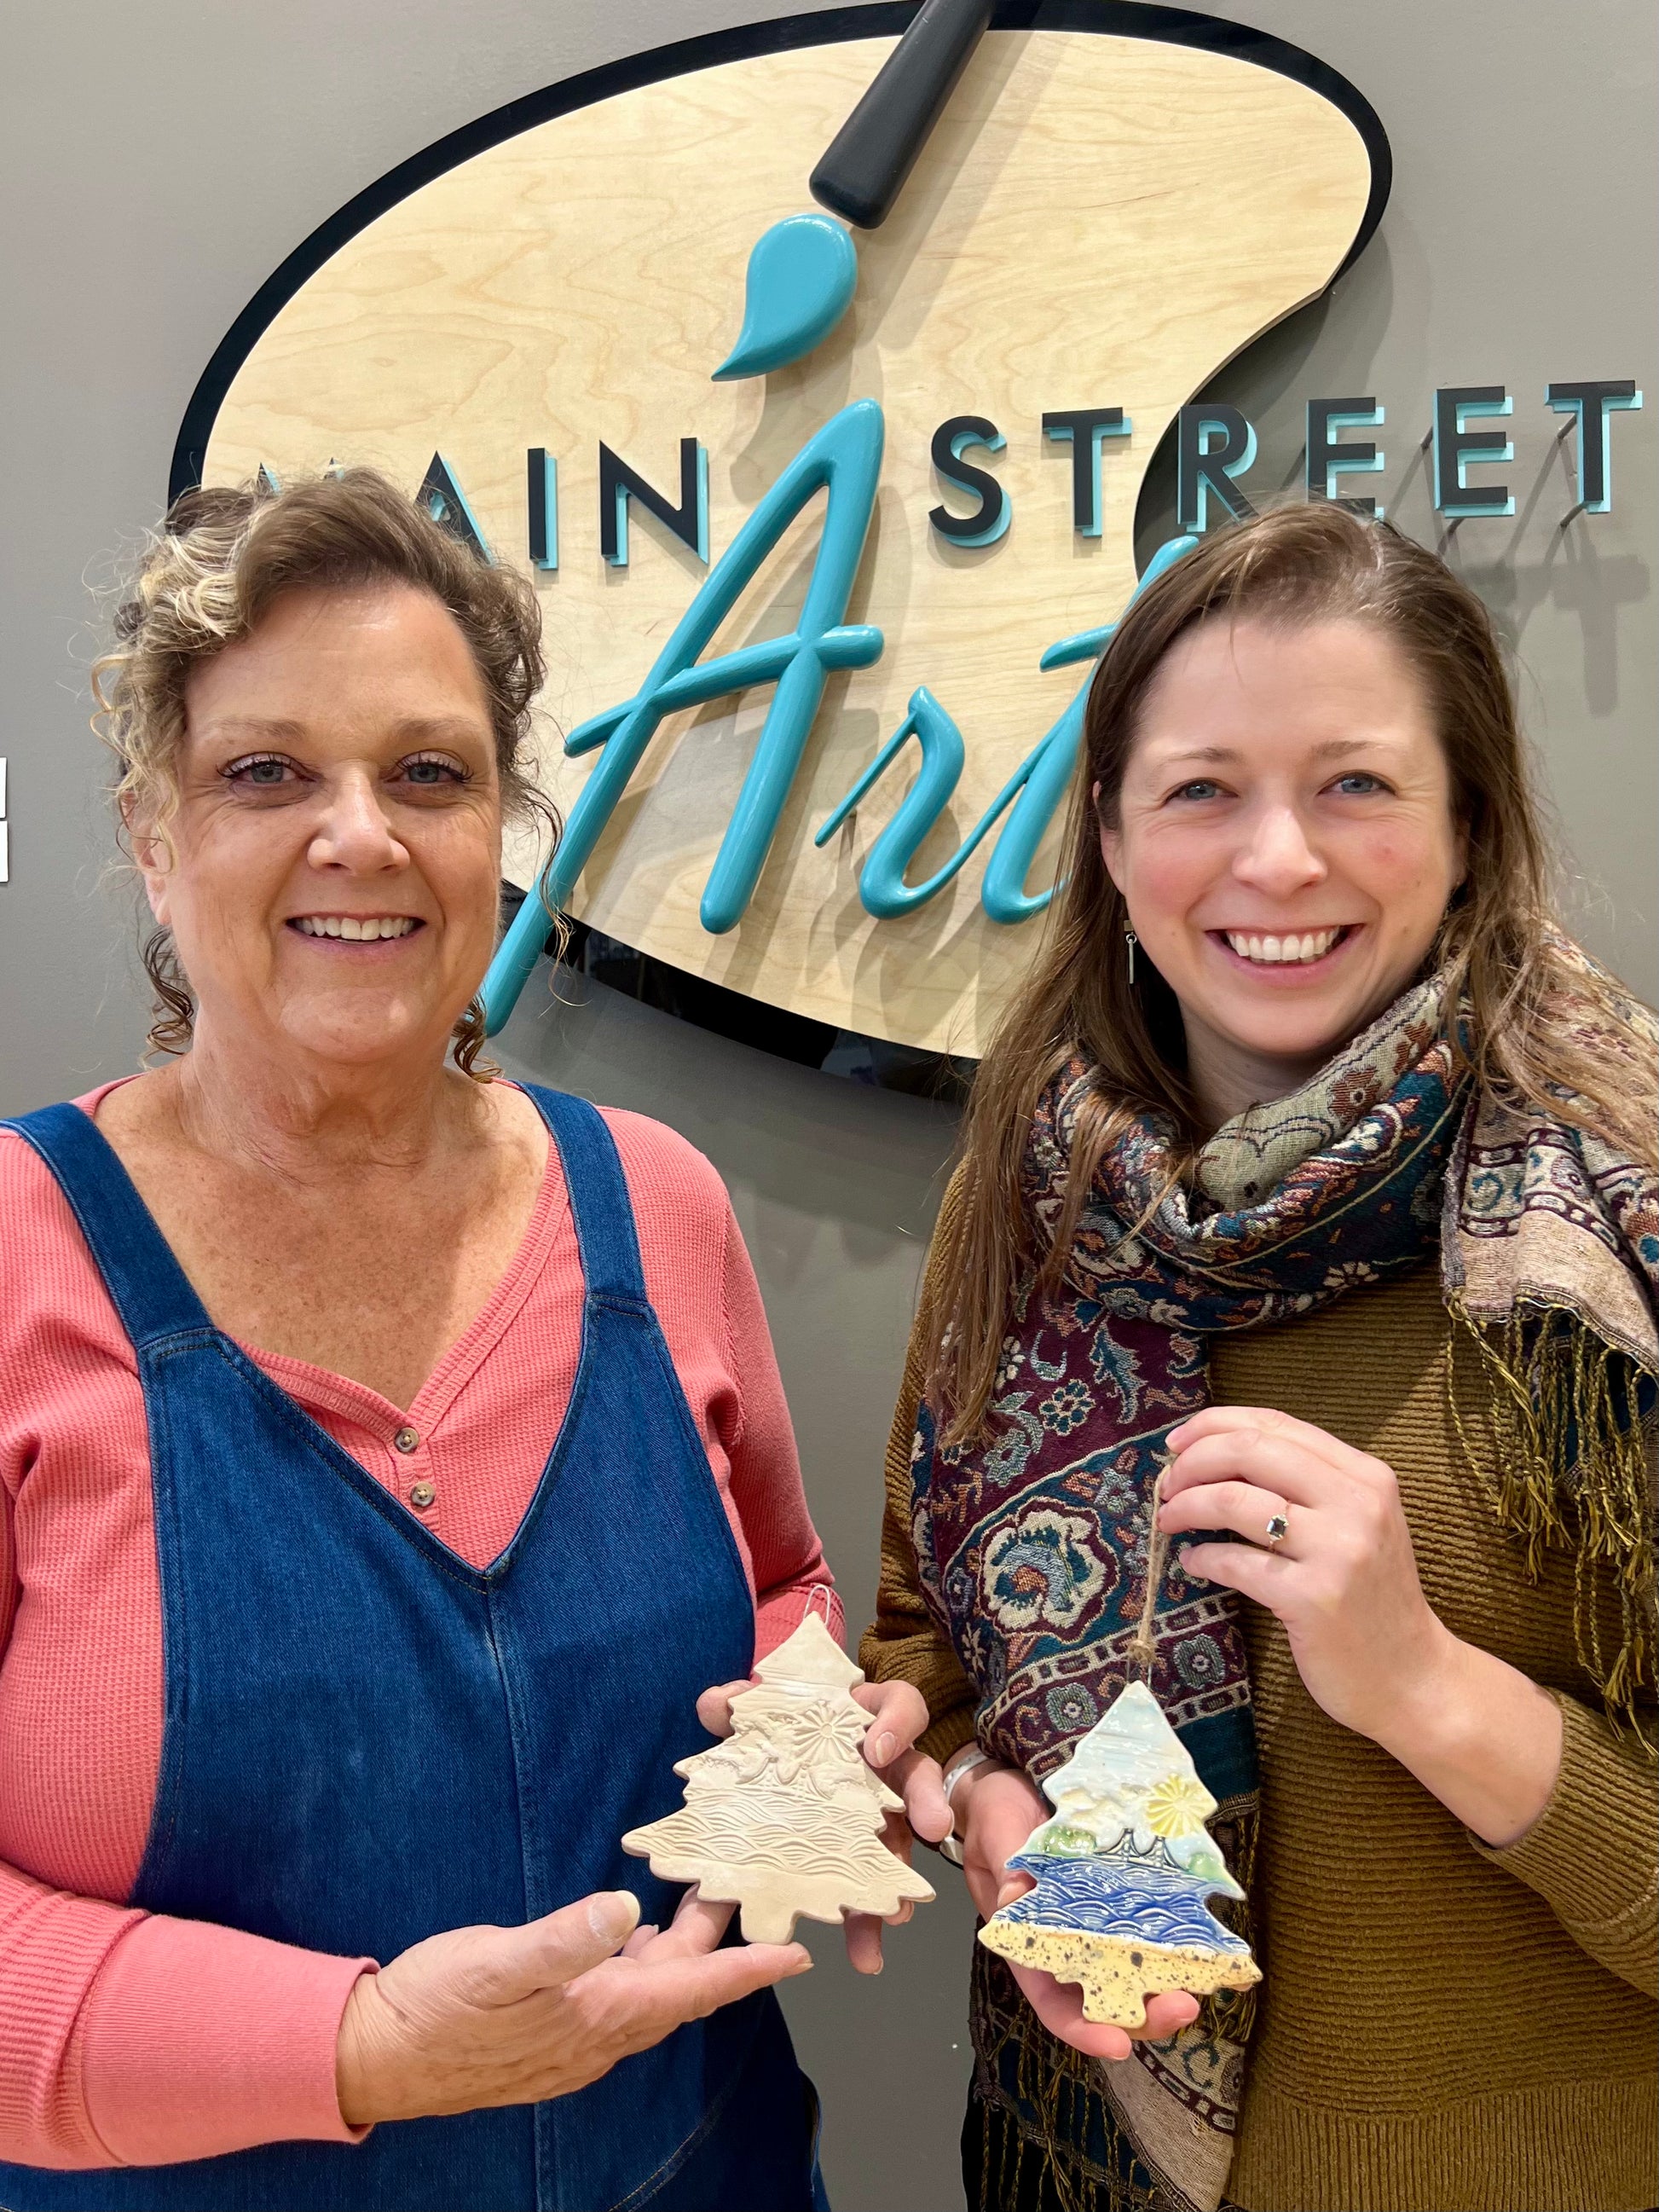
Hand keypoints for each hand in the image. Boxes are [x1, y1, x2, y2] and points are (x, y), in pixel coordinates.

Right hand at [335, 1886, 808, 2126]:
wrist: (374, 2057)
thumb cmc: (433, 2007)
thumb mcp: (496, 1962)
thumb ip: (563, 1939)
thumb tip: (622, 1909)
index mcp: (595, 2014)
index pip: (693, 1991)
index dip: (748, 1969)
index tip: (799, 1955)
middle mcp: (595, 2037)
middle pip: (676, 1986)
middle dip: (714, 1940)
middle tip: (738, 1884)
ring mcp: (572, 2042)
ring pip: (649, 1994)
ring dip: (678, 1952)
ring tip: (695, 1899)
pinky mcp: (548, 2036)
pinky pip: (616, 2001)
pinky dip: (639, 1965)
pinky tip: (631, 1936)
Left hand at [697, 1673, 950, 1973]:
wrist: (785, 1755)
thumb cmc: (785, 1725)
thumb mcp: (763, 1709)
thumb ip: (741, 1703)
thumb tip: (715, 1705)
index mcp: (867, 1719)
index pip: (899, 1705)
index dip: (894, 1722)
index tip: (876, 1748)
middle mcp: (888, 1765)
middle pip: (919, 1775)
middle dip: (928, 1800)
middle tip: (935, 1827)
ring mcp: (881, 1812)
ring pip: (902, 1842)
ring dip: (897, 1880)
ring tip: (896, 1917)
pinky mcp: (866, 1853)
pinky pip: (874, 1885)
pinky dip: (868, 1919)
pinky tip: (865, 1951)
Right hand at [951, 1758, 1199, 2059]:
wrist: (1013, 1776)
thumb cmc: (995, 1810)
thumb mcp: (995, 1831)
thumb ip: (1006, 1865)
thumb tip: (1014, 1900)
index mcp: (1027, 1942)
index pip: (1054, 2003)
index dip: (1084, 2030)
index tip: (1117, 2045)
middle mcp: (1068, 1942)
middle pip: (1109, 1999)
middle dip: (1147, 2014)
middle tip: (1184, 2004)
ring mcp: (1100, 1921)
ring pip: (1138, 1971)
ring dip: (1171, 1983)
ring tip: (1206, 1979)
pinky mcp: (1124, 1894)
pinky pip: (1152, 1926)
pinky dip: (1179, 1941)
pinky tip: (1206, 1942)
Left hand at [1160, 1404, 1445, 1743]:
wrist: (1413, 1678)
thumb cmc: (1372, 1597)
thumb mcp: (1358, 1524)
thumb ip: (1306, 1485)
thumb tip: (1216, 1454)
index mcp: (1367, 1476)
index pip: (1277, 1425)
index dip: (1216, 1425)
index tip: (1177, 1443)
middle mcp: (1358, 1504)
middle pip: (1250, 1451)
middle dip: (1193, 1461)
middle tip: (1167, 1484)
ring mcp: (1339, 1551)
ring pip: (1234, 1500)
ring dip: (1185, 1506)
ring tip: (1168, 1520)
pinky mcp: (1313, 1599)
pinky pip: (1234, 1562)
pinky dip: (1200, 1557)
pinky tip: (1193, 1562)